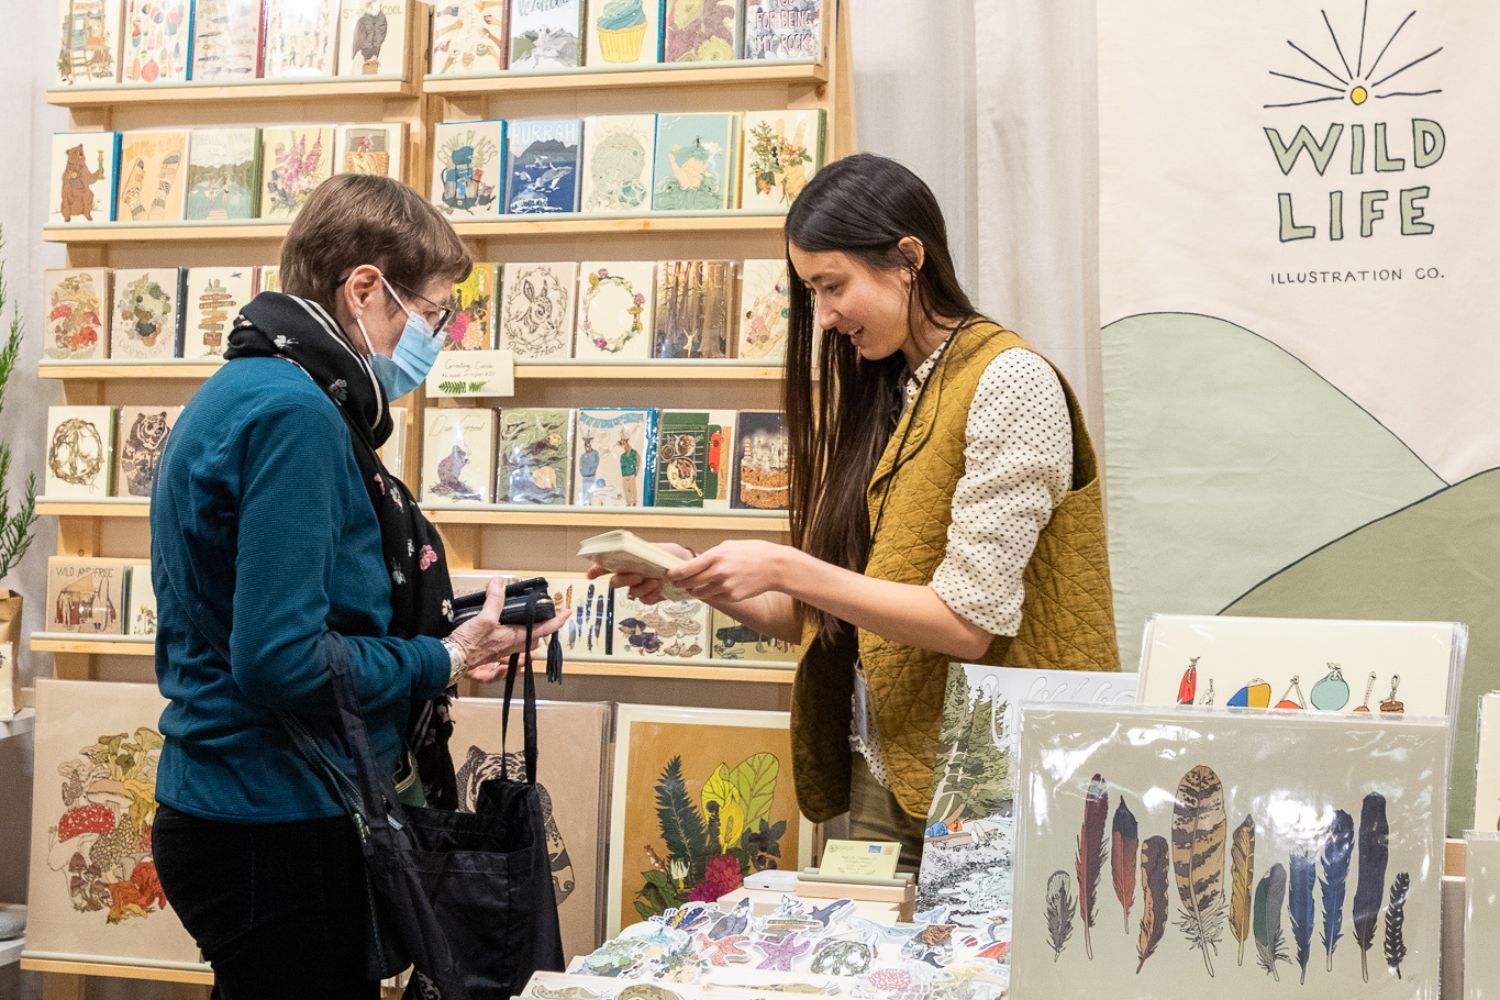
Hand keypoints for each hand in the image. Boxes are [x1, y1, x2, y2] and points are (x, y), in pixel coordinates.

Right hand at [447, 577, 570, 679]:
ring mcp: (499, 654)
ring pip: (520, 648)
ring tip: (530, 630)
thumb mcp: (483, 618)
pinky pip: (504, 660)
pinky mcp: (488, 657)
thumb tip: (500, 583)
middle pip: (532, 640)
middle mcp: (509, 647)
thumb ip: (494, 600)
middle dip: (541, 631)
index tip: (566, 613)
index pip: (542, 629)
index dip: (556, 621)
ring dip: (527, 640)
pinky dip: (509, 656)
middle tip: (547, 620)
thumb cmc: (467, 644)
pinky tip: (507, 654)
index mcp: (513, 638)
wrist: (448, 661)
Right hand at [585, 542, 694, 604]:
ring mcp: (640, 586)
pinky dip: (652, 594)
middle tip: (638, 576)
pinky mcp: (649, 597)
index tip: (590, 575)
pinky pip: (644, 600)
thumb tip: (632, 553)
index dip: (597, 569)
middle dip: (624, 580)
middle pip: (616, 581)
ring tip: (657, 581)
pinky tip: (660, 589)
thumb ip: (644, 552)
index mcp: (631, 559)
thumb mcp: (659, 549)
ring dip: (643, 587)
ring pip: (631, 592)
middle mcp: (632, 573)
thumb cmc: (674, 557)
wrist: (690, 572)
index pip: (609, 564)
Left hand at [668, 540, 793, 603]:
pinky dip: (709, 594)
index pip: (686, 569)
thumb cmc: (754, 552)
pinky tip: (712, 588)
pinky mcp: (732, 596)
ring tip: (693, 586)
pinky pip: (714, 598)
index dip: (674, 574)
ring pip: (700, 593)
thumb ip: (712, 555)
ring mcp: (725, 586)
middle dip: (680, 584)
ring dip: (694, 590)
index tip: (669, 575)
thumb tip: (697, 562)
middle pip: (689, 583)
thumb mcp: (729, 546)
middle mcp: (718, 572)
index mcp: (716, 556)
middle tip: (676, 583)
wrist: (774, 567)